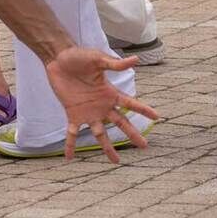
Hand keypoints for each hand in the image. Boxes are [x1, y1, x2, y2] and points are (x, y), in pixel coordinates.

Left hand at [44, 46, 156, 162]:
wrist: (59, 58)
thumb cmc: (80, 56)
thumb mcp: (98, 59)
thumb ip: (115, 64)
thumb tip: (136, 59)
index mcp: (110, 92)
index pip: (130, 103)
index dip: (143, 110)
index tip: (157, 117)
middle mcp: (102, 105)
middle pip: (120, 123)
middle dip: (132, 134)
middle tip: (144, 146)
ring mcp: (88, 112)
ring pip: (100, 134)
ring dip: (107, 147)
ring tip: (116, 161)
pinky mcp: (72, 114)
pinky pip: (72, 133)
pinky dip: (70, 145)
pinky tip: (69, 158)